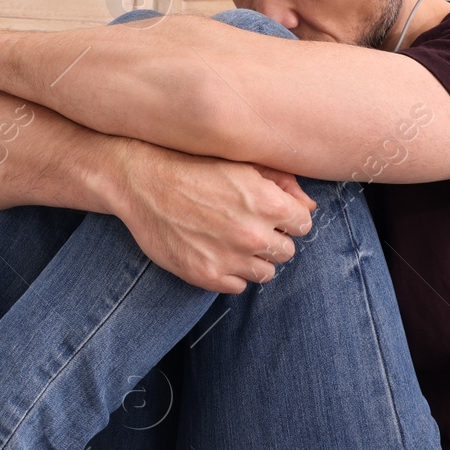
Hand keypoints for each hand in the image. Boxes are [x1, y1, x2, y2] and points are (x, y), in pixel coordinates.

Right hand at [114, 142, 315, 293]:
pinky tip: (215, 253)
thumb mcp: (240, 163)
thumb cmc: (192, 167)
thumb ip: (281, 182)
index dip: (288, 219)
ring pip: (265, 273)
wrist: (142, 182)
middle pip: (286, 252)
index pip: (303, 225)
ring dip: (253, 259)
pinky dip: (230, 273)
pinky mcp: (206, 275)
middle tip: (248, 227)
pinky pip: (237, 286)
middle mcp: (252, 233)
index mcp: (266, 202)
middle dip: (272, 240)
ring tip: (231, 242)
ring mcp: (229, 257)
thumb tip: (308, 206)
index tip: (272, 216)